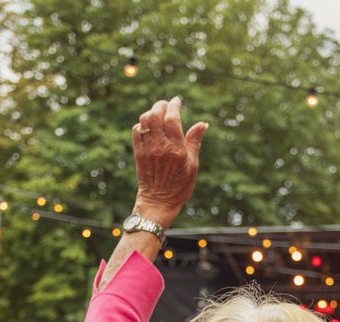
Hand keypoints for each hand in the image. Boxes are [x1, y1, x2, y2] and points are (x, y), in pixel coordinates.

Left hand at [131, 97, 206, 229]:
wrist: (158, 202)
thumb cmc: (180, 186)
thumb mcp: (193, 165)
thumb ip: (195, 141)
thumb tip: (203, 124)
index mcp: (176, 149)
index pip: (172, 118)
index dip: (174, 105)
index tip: (177, 101)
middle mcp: (160, 147)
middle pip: (156, 115)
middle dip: (161, 105)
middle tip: (167, 105)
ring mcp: (147, 150)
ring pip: (144, 120)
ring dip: (151, 112)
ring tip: (158, 113)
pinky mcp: (138, 153)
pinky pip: (136, 131)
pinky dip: (142, 124)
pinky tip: (149, 126)